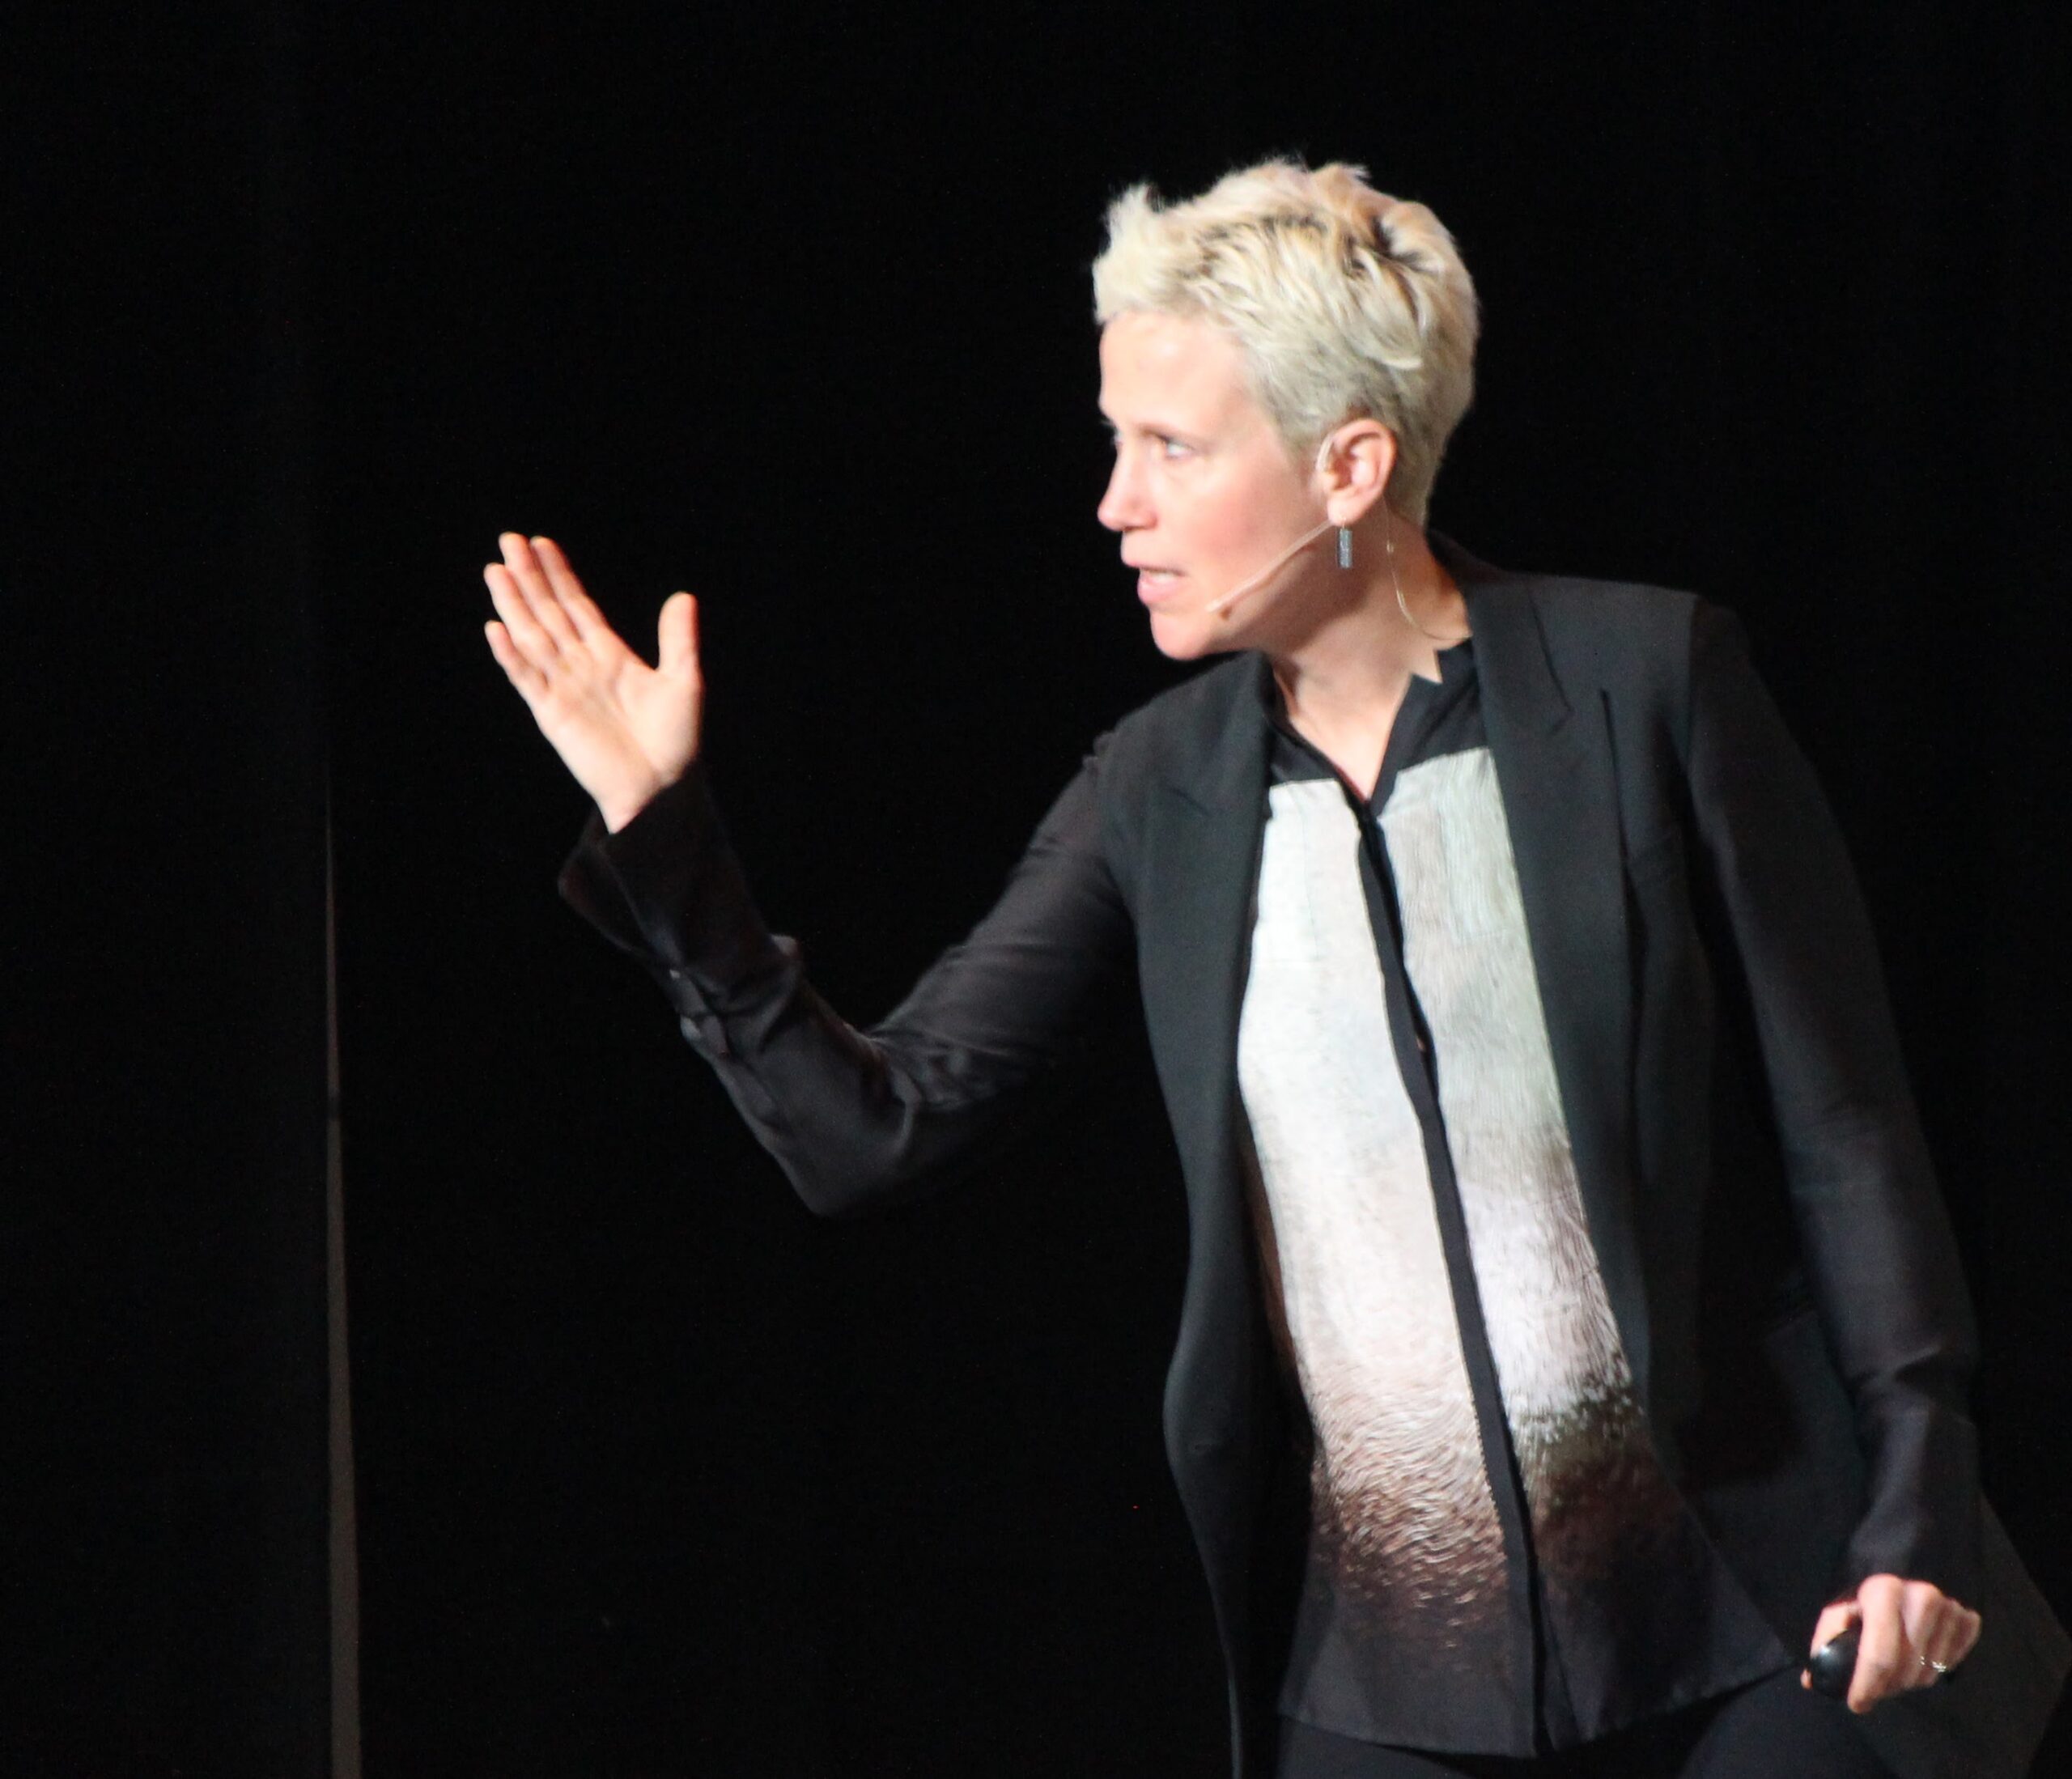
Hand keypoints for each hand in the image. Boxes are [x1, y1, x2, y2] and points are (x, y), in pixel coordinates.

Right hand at [484, 533, 702, 830]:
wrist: (663, 789)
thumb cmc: (675, 742)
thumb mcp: (684, 681)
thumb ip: (678, 639)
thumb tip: (683, 595)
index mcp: (610, 655)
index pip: (577, 605)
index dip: (559, 574)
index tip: (541, 543)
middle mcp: (581, 666)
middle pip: (548, 612)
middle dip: (529, 578)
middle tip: (509, 540)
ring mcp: (564, 688)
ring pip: (532, 637)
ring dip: (513, 605)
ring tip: (495, 571)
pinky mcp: (552, 714)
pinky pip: (527, 679)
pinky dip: (511, 656)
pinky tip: (496, 630)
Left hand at [1802, 1573, 1981, 1712]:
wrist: (1904, 1561)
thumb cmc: (1865, 1590)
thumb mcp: (1840, 1607)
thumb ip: (1827, 1641)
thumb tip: (1813, 1681)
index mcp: (1883, 1591)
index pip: (1879, 1657)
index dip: (1866, 1686)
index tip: (1856, 1704)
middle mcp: (1922, 1598)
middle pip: (1906, 1671)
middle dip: (1885, 1686)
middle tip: (1873, 1684)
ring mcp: (1951, 1608)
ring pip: (1929, 1673)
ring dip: (1908, 1680)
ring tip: (1894, 1668)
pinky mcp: (1969, 1619)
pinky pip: (1951, 1664)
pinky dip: (1933, 1669)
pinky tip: (1918, 1655)